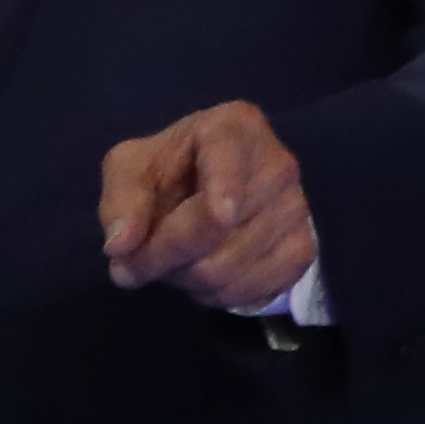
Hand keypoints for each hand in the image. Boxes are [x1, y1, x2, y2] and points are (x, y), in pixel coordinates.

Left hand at [98, 101, 317, 310]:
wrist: (212, 188)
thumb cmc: (169, 170)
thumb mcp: (131, 169)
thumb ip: (122, 200)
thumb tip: (120, 245)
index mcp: (234, 127)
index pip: (230, 156)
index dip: (226, 187)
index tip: (221, 214)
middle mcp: (277, 163)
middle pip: (217, 228)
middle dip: (162, 255)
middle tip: (131, 264)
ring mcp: (297, 208)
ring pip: (231, 267)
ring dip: (185, 279)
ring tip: (170, 264)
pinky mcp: (304, 250)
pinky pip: (255, 290)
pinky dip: (218, 296)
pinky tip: (202, 278)